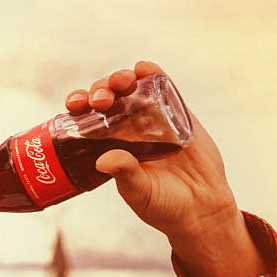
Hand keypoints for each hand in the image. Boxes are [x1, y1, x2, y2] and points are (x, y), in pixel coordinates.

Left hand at [64, 61, 239, 242]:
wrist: (202, 208)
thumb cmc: (163, 205)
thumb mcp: (139, 192)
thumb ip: (124, 174)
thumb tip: (104, 159)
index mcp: (109, 145)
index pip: (86, 117)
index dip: (78, 105)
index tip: (74, 105)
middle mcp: (127, 127)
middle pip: (106, 98)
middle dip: (99, 91)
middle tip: (101, 101)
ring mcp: (152, 118)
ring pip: (130, 88)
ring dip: (120, 79)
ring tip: (120, 83)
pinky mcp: (177, 113)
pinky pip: (162, 87)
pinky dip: (152, 74)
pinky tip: (143, 69)